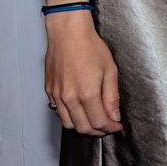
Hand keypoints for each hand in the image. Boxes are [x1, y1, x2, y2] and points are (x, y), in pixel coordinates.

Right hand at [45, 11, 122, 133]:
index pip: (99, 122)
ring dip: (82, 127)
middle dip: (98, 131)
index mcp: (86, 93)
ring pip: (68, 124)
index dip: (110, 128)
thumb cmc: (91, 47)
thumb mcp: (110, 70)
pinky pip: (58, 113)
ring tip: (95, 122)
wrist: (68, 34)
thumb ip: (112, 96)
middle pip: (83, 127)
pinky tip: (80, 112)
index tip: (117, 126)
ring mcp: (56, 96)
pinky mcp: (49, 91)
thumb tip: (115, 116)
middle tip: (108, 127)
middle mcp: (69, 98)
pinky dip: (70, 118)